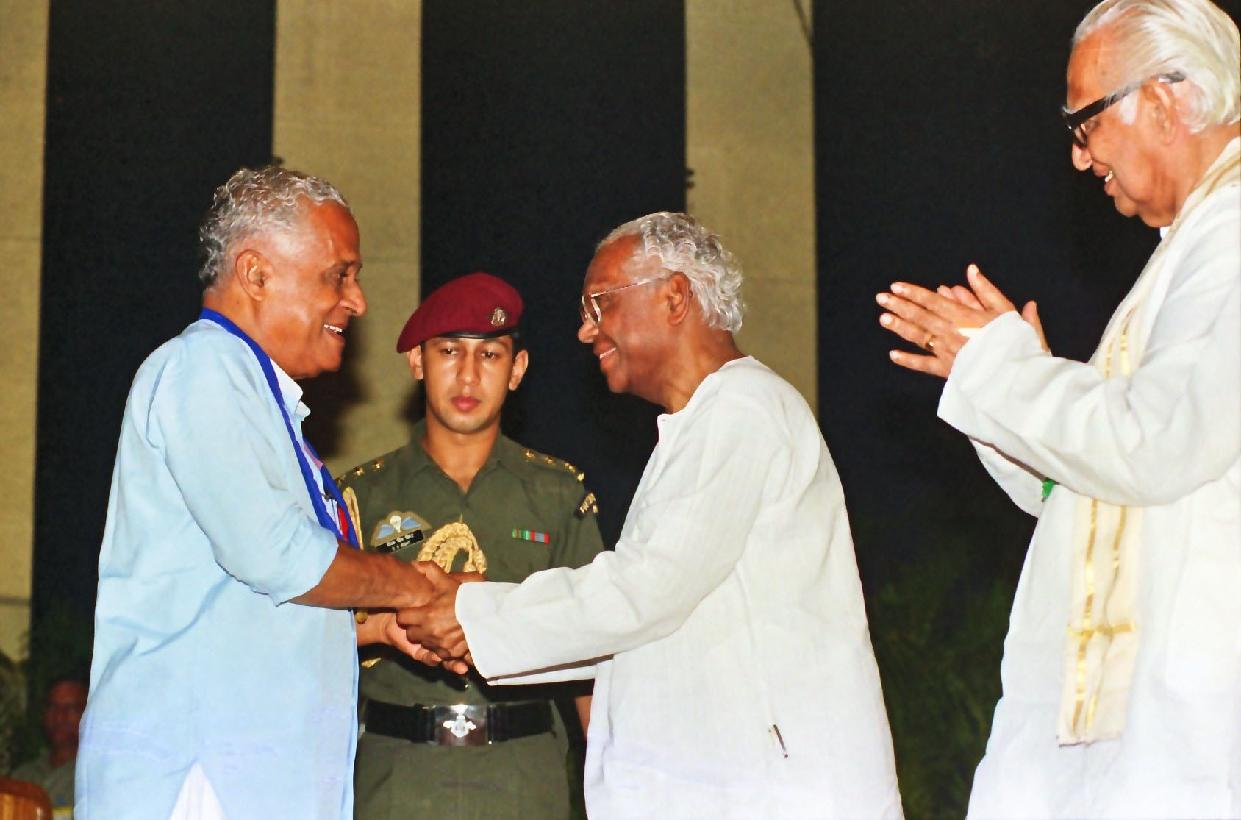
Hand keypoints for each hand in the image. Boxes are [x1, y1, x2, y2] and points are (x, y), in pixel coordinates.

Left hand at [398, 562, 470, 665]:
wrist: (487, 616)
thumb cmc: (465, 598)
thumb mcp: (448, 581)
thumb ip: (430, 571)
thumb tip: (413, 564)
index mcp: (427, 614)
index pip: (403, 618)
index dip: (407, 614)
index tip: (415, 610)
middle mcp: (430, 632)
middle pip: (410, 633)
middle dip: (415, 627)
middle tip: (425, 619)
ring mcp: (440, 644)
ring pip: (423, 643)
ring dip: (427, 637)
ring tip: (437, 627)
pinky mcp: (449, 653)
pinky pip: (436, 653)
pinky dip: (439, 647)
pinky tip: (446, 637)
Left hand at [876, 264, 1036, 377]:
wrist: (1017, 374)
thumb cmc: (1016, 341)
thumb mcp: (1006, 310)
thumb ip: (986, 291)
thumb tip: (971, 271)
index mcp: (964, 316)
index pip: (933, 301)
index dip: (913, 293)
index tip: (896, 286)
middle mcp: (950, 332)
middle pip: (920, 316)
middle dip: (900, 306)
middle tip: (881, 298)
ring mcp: (946, 352)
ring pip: (919, 337)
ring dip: (900, 327)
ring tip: (883, 318)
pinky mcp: (948, 371)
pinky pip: (925, 365)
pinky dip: (908, 360)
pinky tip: (893, 355)